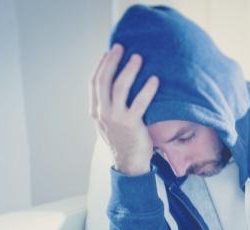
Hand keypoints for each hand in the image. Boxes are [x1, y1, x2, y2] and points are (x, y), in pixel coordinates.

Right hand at [89, 43, 158, 175]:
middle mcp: (103, 113)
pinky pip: (140, 102)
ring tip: (138, 57)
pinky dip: (147, 89)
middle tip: (120, 47)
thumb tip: (112, 84)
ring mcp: (116, 119)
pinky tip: (155, 79)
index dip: (101, 65)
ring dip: (129, 70)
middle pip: (104, 80)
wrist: (129, 164)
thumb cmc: (122, 140)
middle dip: (111, 61)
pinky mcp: (132, 124)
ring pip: (120, 87)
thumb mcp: (108, 122)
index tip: (108, 52)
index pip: (94, 83)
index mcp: (96, 112)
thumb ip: (107, 105)